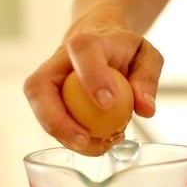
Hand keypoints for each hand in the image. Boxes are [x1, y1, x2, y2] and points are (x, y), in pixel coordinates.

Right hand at [24, 5, 163, 155]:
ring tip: (101, 145)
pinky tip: (99, 142)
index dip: (92, 76)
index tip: (108, 103)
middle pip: (39, 85)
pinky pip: (51, 122)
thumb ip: (147, 79)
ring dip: (65, 136)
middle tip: (84, 140)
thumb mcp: (147, 56)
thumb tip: (145, 108)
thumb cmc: (123, 50)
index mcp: (90, 40)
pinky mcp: (47, 100)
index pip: (83, 50)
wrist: (100, 42)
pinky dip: (72, 138)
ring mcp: (48, 80)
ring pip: (39, 109)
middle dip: (56, 120)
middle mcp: (60, 59)